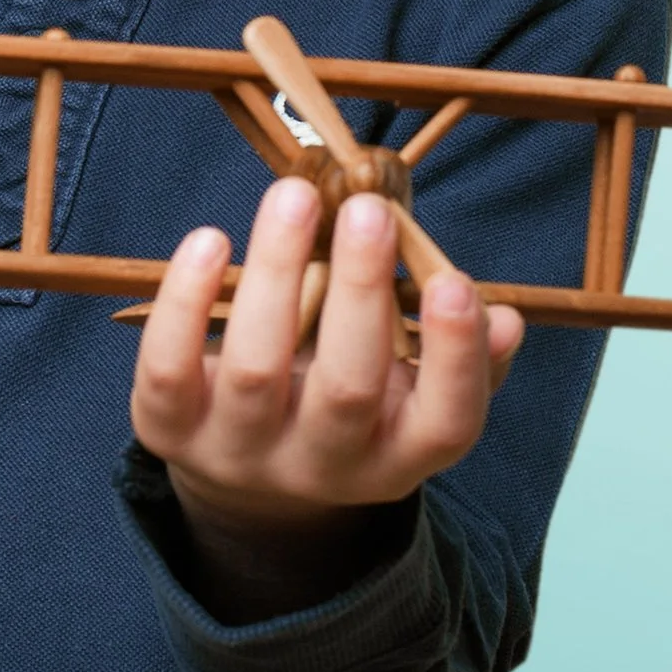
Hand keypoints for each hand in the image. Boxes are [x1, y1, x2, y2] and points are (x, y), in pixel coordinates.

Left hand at [130, 176, 522, 598]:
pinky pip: (169, 369)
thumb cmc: (345, 398)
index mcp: (398, 455)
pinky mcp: (170, 428)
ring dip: (278, 272)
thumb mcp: (407, 392)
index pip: (445, 425)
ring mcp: (241, 452)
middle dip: (360, 293)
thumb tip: (502, 316)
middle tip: (368, 209)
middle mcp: (323, 467)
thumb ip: (458, 354)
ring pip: (259, 371)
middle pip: (347, 391)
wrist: (247, 475)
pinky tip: (211, 241)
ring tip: (294, 196)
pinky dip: (186, 303)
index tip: (456, 281)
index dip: (456, 359)